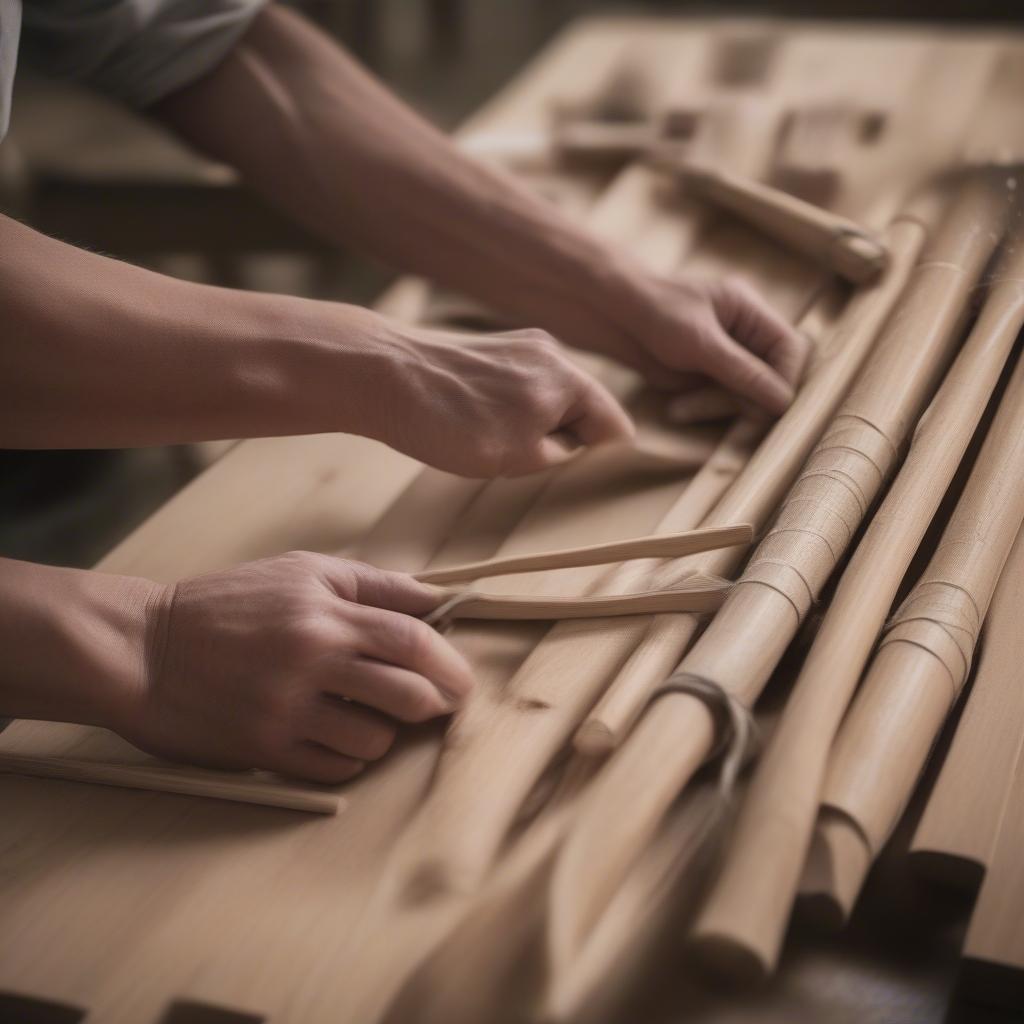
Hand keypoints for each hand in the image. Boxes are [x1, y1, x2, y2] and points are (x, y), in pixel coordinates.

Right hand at [127, 552, 470, 782]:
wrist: (145, 649)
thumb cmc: (228, 603)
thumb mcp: (299, 571)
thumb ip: (371, 584)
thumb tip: (435, 601)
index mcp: (324, 613)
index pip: (412, 640)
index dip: (450, 663)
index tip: (461, 679)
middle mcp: (311, 661)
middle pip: (407, 695)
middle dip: (434, 703)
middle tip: (434, 705)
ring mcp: (287, 711)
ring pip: (374, 740)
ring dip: (383, 733)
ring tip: (368, 717)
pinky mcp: (263, 751)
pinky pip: (334, 770)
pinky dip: (347, 758)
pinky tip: (335, 738)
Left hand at [366, 324, 633, 476]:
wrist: (382, 375)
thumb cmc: (450, 419)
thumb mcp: (521, 456)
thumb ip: (562, 453)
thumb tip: (575, 447)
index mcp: (570, 377)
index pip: (615, 426)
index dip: (604, 460)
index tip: (583, 482)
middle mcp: (551, 353)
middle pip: (582, 409)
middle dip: (565, 442)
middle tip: (533, 469)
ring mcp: (518, 346)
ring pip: (547, 400)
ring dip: (534, 430)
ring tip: (500, 450)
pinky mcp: (488, 350)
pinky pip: (518, 388)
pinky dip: (510, 413)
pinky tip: (479, 430)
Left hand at [562, 273, 809, 415]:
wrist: (609, 316)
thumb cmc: (654, 311)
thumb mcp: (701, 342)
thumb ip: (743, 372)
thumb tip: (784, 401)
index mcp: (749, 310)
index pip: (790, 349)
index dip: (784, 379)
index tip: (769, 404)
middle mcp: (743, 334)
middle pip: (770, 376)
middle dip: (746, 399)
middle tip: (724, 413)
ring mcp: (724, 358)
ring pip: (745, 396)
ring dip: (718, 407)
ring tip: (683, 407)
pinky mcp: (704, 378)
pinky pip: (718, 404)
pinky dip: (701, 409)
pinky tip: (677, 408)